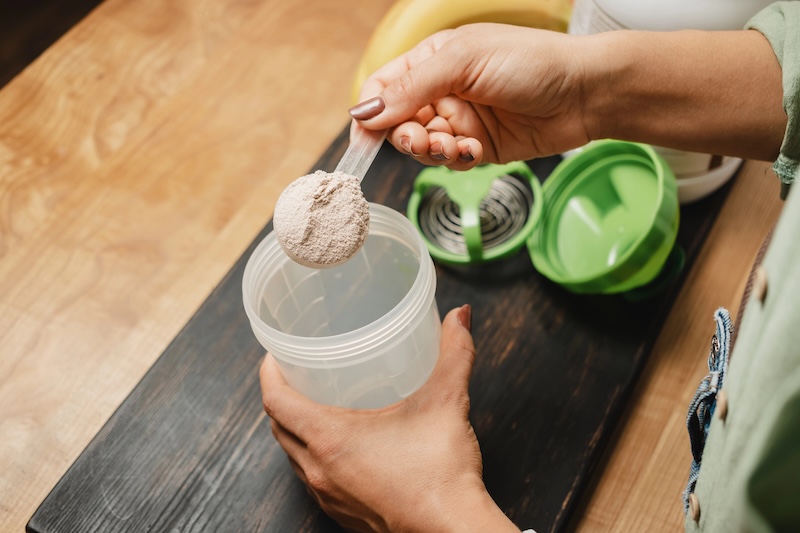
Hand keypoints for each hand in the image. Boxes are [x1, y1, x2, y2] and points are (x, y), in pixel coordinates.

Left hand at [260, 305, 519, 532]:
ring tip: (314, 406)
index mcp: (330, 439)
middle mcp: (319, 469)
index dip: (268, 373)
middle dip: (281, 398)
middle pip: (278, 428)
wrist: (453, 530)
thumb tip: (460, 316)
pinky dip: (313, 458)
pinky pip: (313, 480)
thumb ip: (454, 353)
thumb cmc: (441, 474)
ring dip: (295, 430)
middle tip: (296, 374)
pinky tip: (340, 447)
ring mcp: (329, 496)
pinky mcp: (343, 514)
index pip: (275, 401)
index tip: (273, 355)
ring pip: (293, 456)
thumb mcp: (446, 402)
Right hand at [348, 23, 589, 169]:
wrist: (584, 93)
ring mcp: (461, 121)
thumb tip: (365, 112)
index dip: (371, 112)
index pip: (386, 87)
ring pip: (424, 147)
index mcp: (433, 61)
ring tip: (457, 144)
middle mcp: (442, 91)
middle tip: (422, 141)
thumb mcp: (464, 63)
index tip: (364, 139)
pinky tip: (475, 150)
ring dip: (433, 151)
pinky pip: (452, 161)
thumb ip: (412, 88)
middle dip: (406, 137)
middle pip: (400, 124)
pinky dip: (458, 160)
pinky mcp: (479, 147)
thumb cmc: (530, 62)